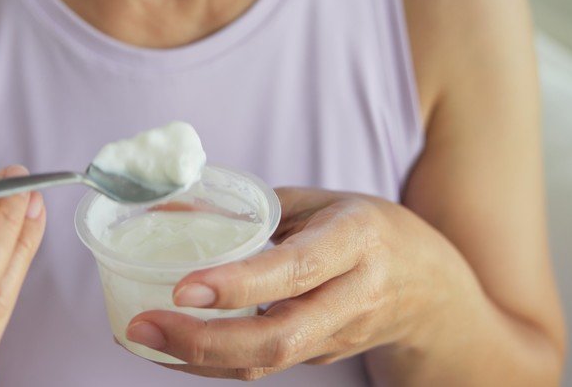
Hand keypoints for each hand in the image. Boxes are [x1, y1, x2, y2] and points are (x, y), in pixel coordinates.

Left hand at [124, 187, 452, 379]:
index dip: (239, 285)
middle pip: (280, 338)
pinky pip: (262, 368)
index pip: (296, 270)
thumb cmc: (363, 230)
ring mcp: (338, 336)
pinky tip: (168, 346)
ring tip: (141, 335)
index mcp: (354, 240)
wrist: (429, 287)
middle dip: (205, 340)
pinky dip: (211, 362)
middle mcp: (352, 296)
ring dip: (198, 358)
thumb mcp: (320, 202)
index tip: (183, 287)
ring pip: (267, 362)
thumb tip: (170, 207)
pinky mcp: (321, 357)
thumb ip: (252, 208)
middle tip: (145, 323)